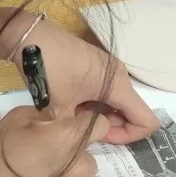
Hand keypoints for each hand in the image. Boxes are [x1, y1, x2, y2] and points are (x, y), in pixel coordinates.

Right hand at [0, 105, 104, 176]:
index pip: (99, 126)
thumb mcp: (15, 120)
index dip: (84, 126)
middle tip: (41, 161)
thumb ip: (46, 115)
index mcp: (69, 141)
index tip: (68, 130)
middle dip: (71, 156)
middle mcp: (80, 170)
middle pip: (88, 158)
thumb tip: (62, 119)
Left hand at [6, 17, 158, 144]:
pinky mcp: (97, 66)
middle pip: (132, 112)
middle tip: (83, 131)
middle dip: (112, 128)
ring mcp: (108, 69)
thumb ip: (79, 130)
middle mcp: (119, 75)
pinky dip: (94, 104)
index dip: (129, 137)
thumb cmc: (47, 71)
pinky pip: (105, 92)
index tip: (103, 139)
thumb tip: (87, 139)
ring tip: (73, 118)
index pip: (146, 120)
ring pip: (117, 102)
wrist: (29, 37)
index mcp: (118, 85)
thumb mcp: (60, 109)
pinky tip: (71, 106)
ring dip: (101, 116)